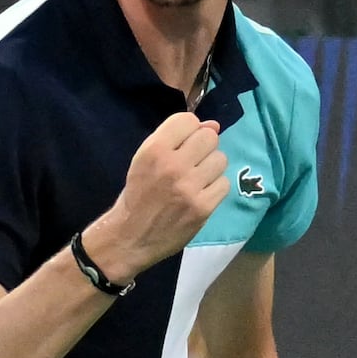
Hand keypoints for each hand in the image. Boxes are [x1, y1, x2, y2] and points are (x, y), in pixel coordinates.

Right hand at [94, 110, 228, 275]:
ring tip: (197, 179)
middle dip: (203, 148)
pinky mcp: (203, 207)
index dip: (189, 130)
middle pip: (209, 138)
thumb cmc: (138, 194)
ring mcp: (189, 187)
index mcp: (154, 150)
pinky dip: (215, 188)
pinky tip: (201, 194)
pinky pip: (224, 184)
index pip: (188, 120)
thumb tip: (214, 125)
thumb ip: (176, 138)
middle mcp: (173, 165)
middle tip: (192, 163)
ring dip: (211, 168)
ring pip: (220, 159)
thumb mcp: (145, 160)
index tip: (183, 144)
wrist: (132, 236)